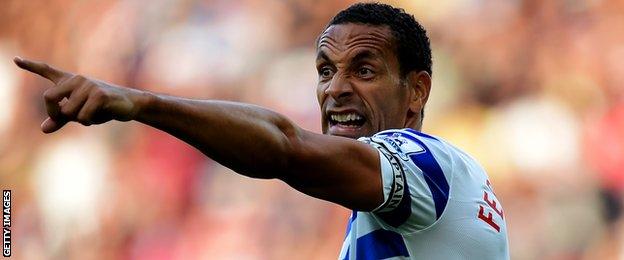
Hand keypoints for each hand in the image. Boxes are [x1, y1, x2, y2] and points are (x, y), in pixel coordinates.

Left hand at [14, 57, 144, 132]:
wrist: (128, 104)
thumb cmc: (103, 108)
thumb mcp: (78, 113)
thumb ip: (60, 119)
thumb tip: (43, 129)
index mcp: (69, 82)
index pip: (47, 70)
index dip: (30, 65)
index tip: (15, 59)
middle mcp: (76, 80)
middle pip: (48, 98)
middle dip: (56, 114)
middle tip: (67, 119)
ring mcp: (87, 85)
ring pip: (68, 112)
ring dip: (79, 120)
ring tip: (93, 114)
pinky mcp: (99, 94)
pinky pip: (83, 116)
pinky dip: (90, 121)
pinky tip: (101, 114)